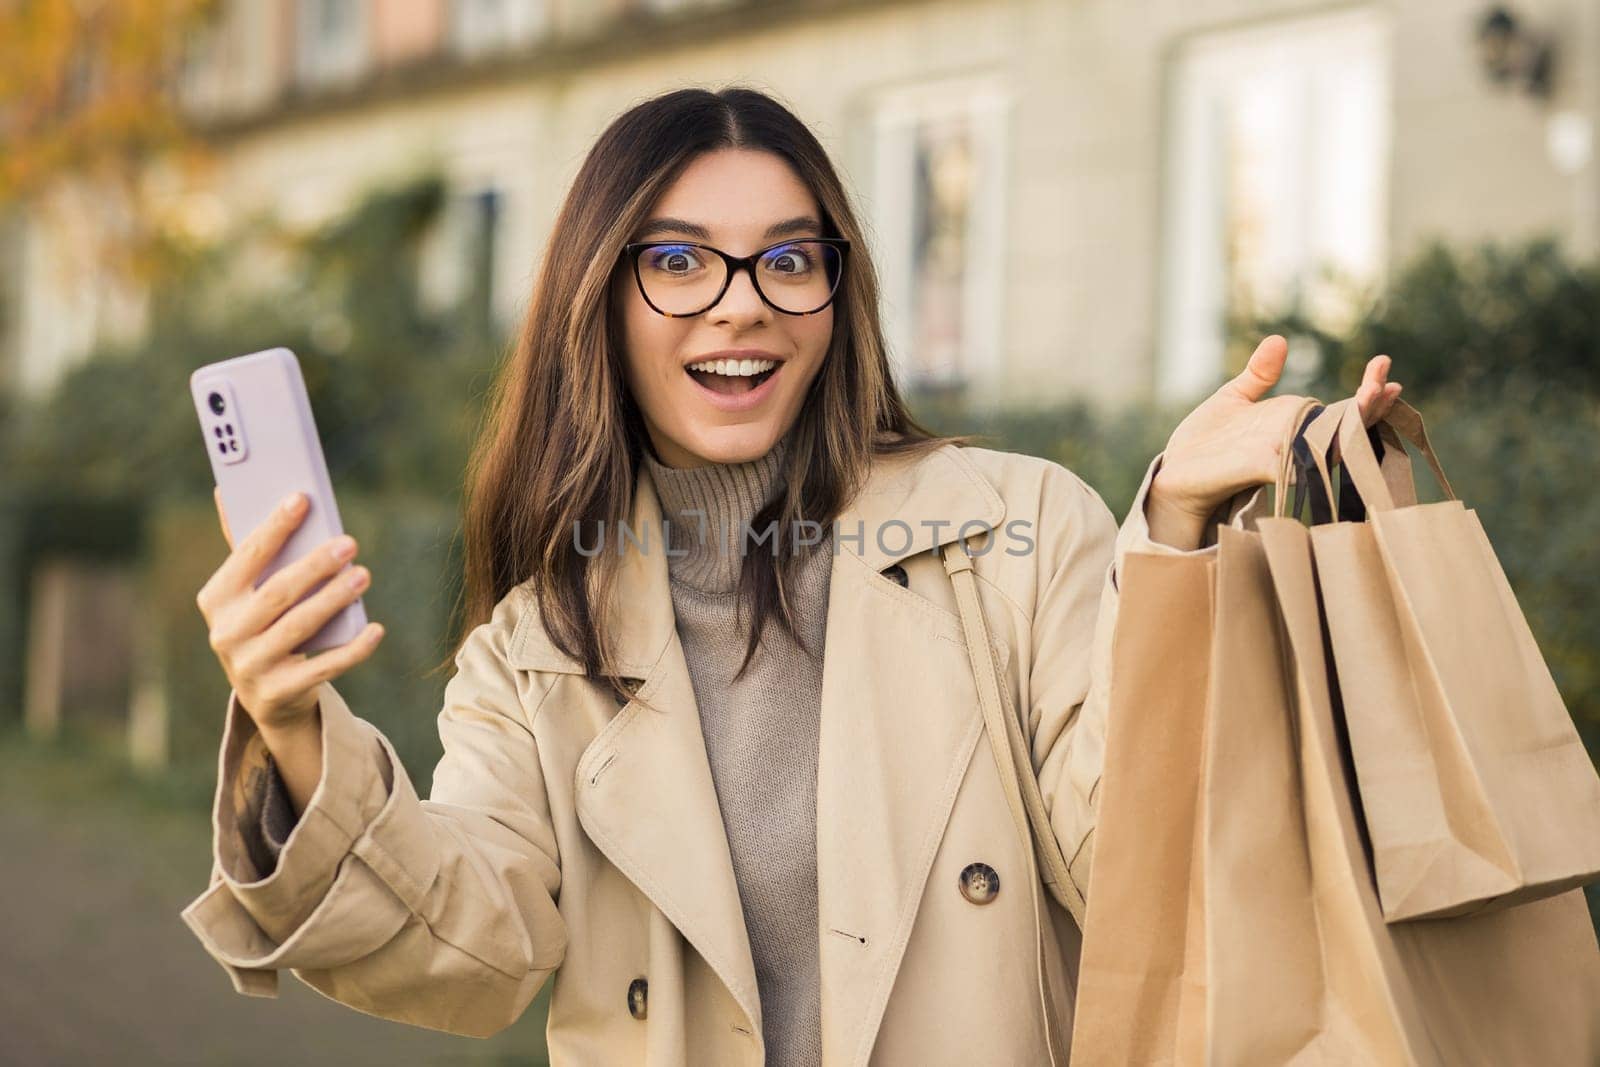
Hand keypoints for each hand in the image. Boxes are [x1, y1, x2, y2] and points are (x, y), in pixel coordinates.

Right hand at [196, 489, 383, 735]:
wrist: (267, 695)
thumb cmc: (262, 624)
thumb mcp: (247, 591)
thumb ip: (245, 547)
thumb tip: (226, 490)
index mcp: (216, 599)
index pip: (246, 556)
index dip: (274, 527)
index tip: (302, 498)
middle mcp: (226, 634)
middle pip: (277, 593)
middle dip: (315, 565)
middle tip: (349, 542)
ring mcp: (250, 666)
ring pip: (299, 627)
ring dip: (334, 599)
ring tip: (363, 574)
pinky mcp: (280, 692)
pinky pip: (323, 667)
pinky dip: (353, 649)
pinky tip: (376, 630)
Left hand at [1145, 335, 1403, 546]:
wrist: (1175, 470)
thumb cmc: (1206, 440)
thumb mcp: (1235, 398)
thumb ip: (1259, 373)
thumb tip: (1279, 340)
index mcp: (1293, 422)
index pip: (1341, 408)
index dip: (1366, 391)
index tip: (1384, 364)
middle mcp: (1294, 442)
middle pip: (1345, 427)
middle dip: (1370, 406)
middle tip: (1390, 383)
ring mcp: (1280, 457)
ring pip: (1328, 445)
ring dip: (1352, 425)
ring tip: (1374, 398)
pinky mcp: (1259, 469)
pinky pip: (1293, 462)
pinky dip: (1312, 451)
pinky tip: (1334, 436)